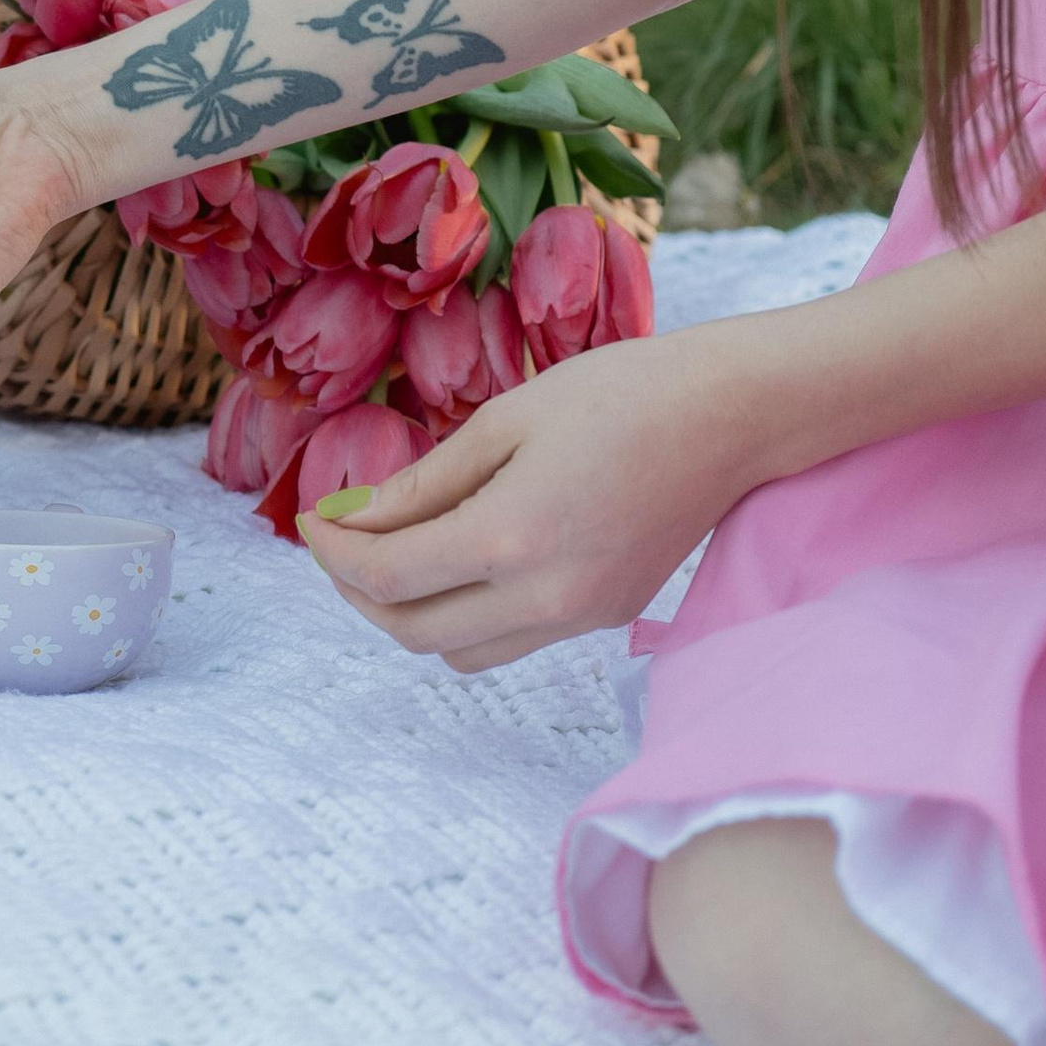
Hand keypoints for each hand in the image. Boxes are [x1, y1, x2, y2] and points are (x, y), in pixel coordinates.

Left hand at [293, 324, 767, 672]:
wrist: (733, 417)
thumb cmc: (620, 394)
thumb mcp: (506, 420)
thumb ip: (426, 481)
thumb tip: (358, 518)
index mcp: (512, 538)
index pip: (387, 577)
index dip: (333, 552)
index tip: (312, 518)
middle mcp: (545, 597)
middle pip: (414, 631)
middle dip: (360, 593)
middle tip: (341, 542)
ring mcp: (582, 616)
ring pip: (462, 651)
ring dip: (413, 614)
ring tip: (396, 554)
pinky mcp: (608, 616)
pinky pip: (513, 639)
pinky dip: (470, 612)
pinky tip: (464, 557)